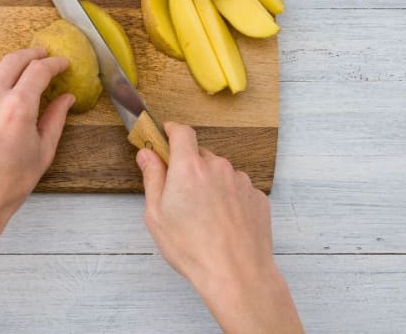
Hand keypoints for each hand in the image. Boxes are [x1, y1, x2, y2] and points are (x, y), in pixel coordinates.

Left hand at [0, 46, 73, 248]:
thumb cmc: (7, 185)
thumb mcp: (42, 153)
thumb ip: (55, 120)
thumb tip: (66, 99)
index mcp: (18, 107)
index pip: (39, 70)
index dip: (55, 63)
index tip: (62, 64)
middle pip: (14, 60)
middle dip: (32, 54)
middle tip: (44, 56)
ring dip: (13, 67)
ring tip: (25, 73)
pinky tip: (5, 95)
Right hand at [137, 122, 302, 332]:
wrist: (236, 274)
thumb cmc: (192, 248)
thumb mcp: (157, 214)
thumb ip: (152, 178)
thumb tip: (147, 154)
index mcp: (189, 167)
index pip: (181, 132)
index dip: (172, 130)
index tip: (166, 134)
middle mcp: (218, 167)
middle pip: (200, 155)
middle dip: (189, 168)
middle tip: (180, 195)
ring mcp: (241, 181)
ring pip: (220, 173)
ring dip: (210, 185)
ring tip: (204, 217)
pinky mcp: (258, 197)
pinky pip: (237, 189)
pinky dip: (228, 199)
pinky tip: (223, 223)